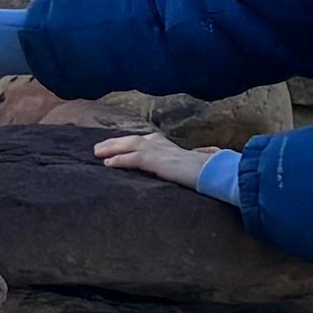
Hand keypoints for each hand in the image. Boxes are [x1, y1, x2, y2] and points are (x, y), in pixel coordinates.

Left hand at [95, 135, 211, 185]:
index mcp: (168, 145)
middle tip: (98, 148)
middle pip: (132, 140)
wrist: (214, 172)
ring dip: (112, 148)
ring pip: (130, 145)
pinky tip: (108, 164)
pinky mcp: (159, 161)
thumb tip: (199, 158)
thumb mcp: (190, 164)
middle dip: (114, 143)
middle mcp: (162, 144)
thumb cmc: (205, 171)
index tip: (115, 145)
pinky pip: (135, 159)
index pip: (142, 140)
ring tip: (97, 153)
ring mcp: (160, 152)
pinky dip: (120, 160)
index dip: (126, 142)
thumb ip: (185, 161)